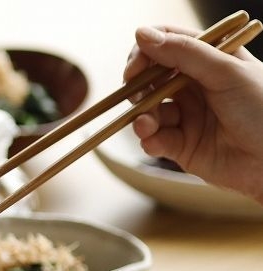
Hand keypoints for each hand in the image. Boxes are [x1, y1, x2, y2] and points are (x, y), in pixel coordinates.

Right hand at [125, 25, 262, 204]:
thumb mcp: (226, 71)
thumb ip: (184, 52)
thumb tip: (142, 34)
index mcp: (211, 60)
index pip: (169, 44)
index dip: (147, 52)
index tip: (135, 66)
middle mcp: (197, 85)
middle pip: (152, 78)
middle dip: (139, 87)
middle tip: (136, 96)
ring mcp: (188, 115)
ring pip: (149, 110)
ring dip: (142, 116)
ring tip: (146, 125)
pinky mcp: (182, 145)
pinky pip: (154, 138)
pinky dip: (149, 138)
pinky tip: (153, 140)